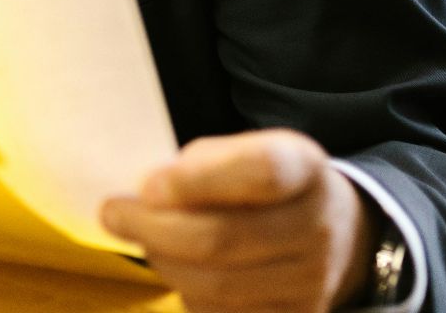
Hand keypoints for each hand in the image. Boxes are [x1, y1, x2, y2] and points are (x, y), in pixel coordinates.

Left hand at [100, 129, 380, 312]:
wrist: (332, 234)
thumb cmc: (262, 187)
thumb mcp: (241, 153)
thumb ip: (199, 166)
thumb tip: (149, 198)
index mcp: (304, 167)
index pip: (260, 171)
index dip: (198, 179)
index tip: (148, 184)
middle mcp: (317, 226)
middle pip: (223, 238)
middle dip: (154, 228)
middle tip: (113, 214)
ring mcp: (312, 281)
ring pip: (216, 284)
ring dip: (164, 261)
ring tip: (144, 239)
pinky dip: (187, 292)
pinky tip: (178, 267)